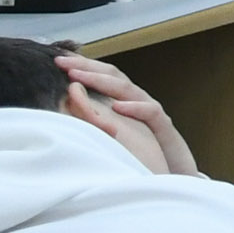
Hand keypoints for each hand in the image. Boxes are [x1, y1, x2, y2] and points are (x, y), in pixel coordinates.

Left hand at [57, 56, 194, 174]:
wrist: (175, 173)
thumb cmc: (140, 157)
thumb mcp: (112, 138)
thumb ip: (93, 123)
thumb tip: (63, 113)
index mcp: (124, 101)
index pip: (102, 76)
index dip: (81, 66)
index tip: (57, 59)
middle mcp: (137, 101)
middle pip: (113, 75)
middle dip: (86, 66)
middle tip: (61, 61)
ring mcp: (151, 111)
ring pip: (128, 89)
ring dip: (102, 81)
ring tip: (78, 76)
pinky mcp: (164, 128)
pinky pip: (150, 112)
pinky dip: (134, 108)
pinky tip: (117, 106)